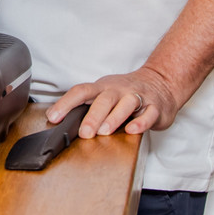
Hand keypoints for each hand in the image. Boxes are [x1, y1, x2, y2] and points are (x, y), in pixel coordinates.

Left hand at [45, 67, 177, 138]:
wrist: (160, 82)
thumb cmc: (125, 92)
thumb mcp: (104, 94)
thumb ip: (87, 106)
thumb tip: (61, 120)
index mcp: (103, 87)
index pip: (81, 91)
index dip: (65, 103)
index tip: (53, 117)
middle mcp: (119, 90)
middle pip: (103, 99)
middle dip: (93, 116)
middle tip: (84, 132)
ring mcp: (138, 97)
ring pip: (126, 104)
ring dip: (114, 118)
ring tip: (104, 131)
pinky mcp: (155, 108)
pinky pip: (148, 114)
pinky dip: (141, 122)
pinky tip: (132, 130)